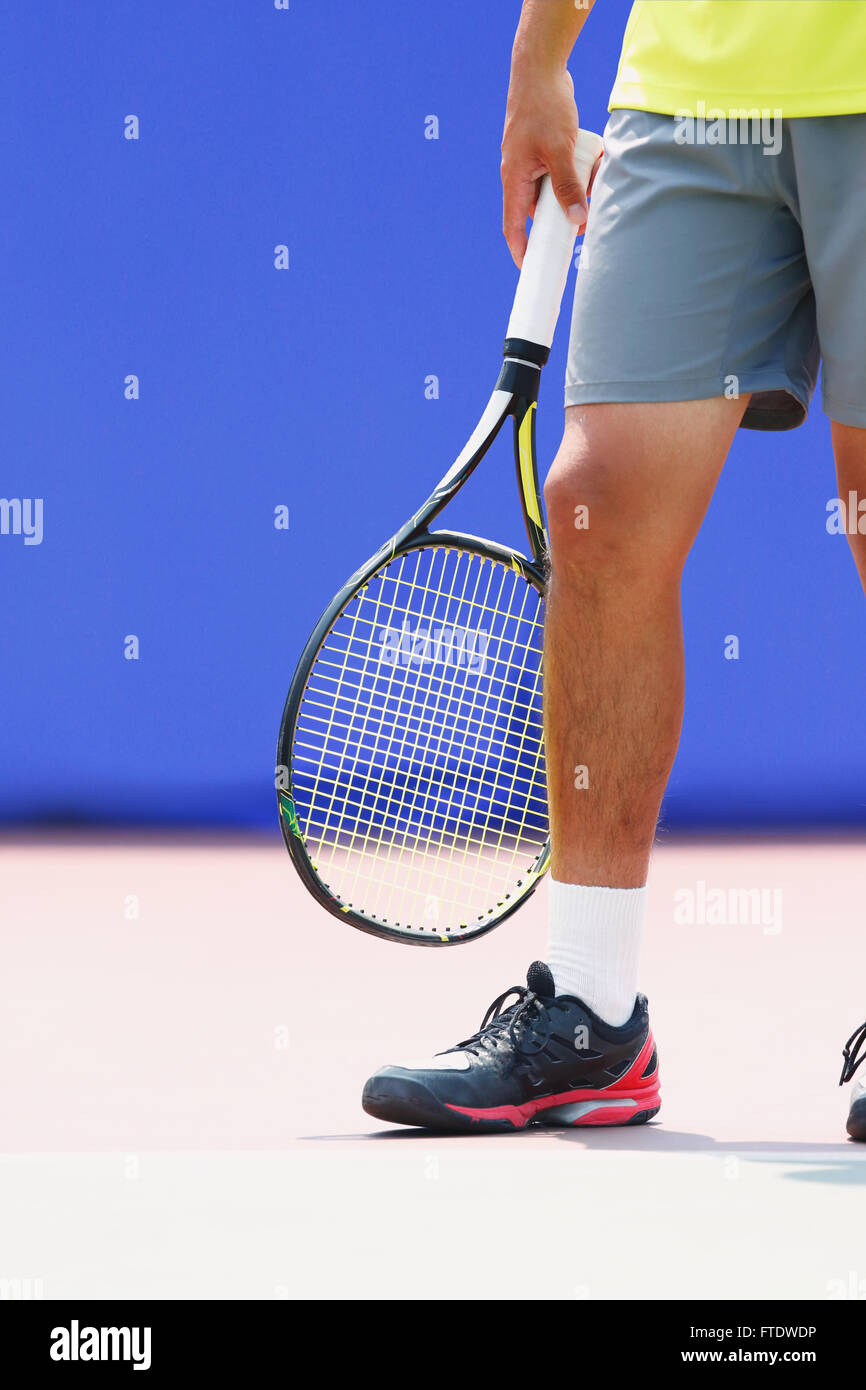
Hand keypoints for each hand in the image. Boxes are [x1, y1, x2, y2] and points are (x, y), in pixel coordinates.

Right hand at [501, 64, 587, 267]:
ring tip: (591, 186)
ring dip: (571, 194)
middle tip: (579, 229)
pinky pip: (557, 174)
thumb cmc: (544, 107)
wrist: (540, 69)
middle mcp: (519, 175)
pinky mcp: (542, 152)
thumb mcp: (560, 148)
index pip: (513, 227)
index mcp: (514, 179)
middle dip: (558, 221)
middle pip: (536, 213)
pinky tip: (591, 167)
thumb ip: (568, 185)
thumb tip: (577, 220)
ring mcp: (530, 164)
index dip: (521, 251)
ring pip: (551, 192)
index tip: (531, 270)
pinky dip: (573, 175)